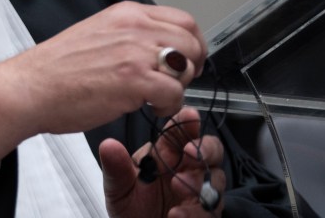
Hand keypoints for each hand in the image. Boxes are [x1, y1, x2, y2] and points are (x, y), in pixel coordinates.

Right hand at [0, 1, 206, 166]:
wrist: (30, 87)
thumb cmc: (56, 68)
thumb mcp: (97, 33)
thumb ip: (128, 35)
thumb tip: (155, 48)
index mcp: (126, 14)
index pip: (182, 20)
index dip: (191, 43)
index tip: (186, 60)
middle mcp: (134, 27)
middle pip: (192, 41)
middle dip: (191, 66)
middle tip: (176, 82)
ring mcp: (135, 52)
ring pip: (187, 65)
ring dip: (179, 86)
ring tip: (158, 97)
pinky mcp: (133, 80)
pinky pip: (174, 93)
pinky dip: (170, 106)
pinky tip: (151, 108)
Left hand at [100, 107, 224, 217]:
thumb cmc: (130, 208)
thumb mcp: (118, 188)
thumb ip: (116, 169)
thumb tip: (108, 145)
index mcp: (166, 154)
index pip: (181, 130)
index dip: (188, 121)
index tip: (190, 116)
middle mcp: (187, 169)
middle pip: (210, 150)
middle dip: (205, 148)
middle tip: (191, 153)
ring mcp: (198, 192)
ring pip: (216, 179)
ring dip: (199, 182)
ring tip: (178, 185)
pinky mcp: (205, 214)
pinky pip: (210, 210)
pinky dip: (195, 212)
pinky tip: (177, 213)